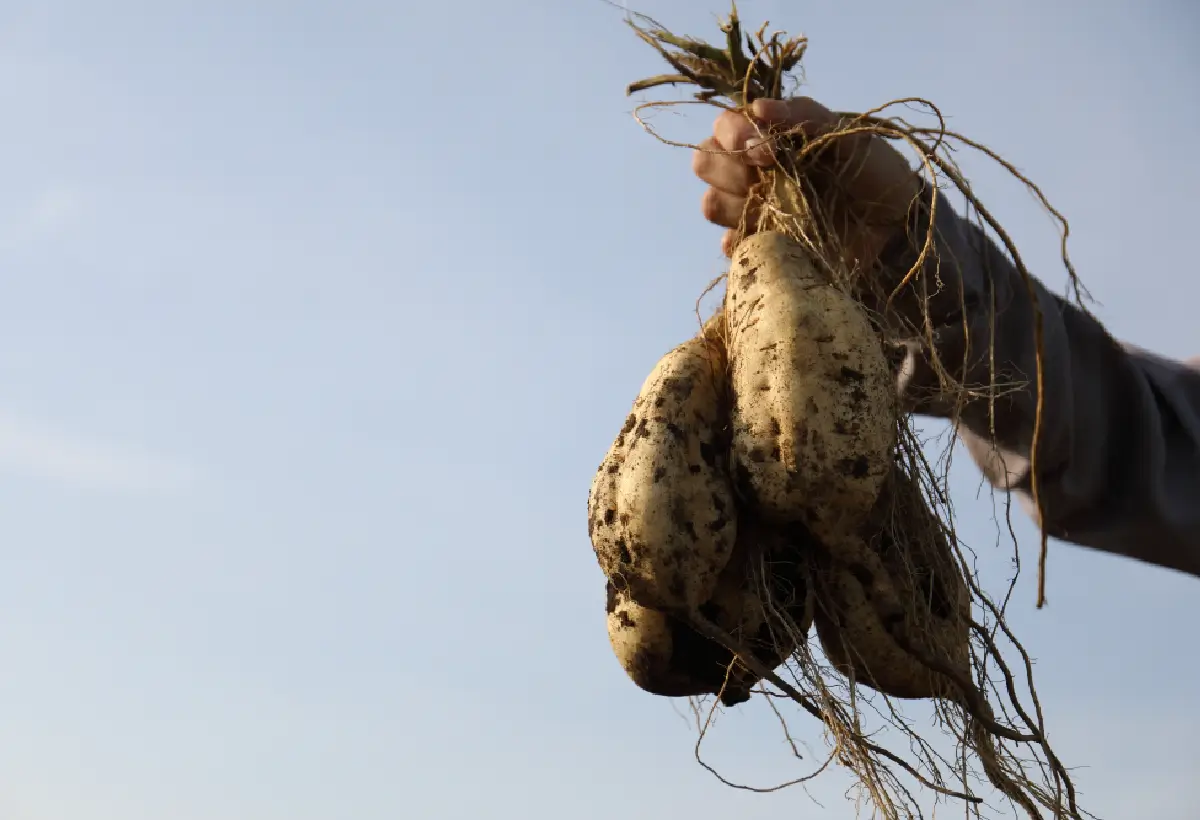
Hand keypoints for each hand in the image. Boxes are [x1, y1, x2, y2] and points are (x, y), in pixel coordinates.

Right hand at [692, 97, 921, 262]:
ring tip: (770, 207)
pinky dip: (740, 242)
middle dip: (729, 169)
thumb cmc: (870, 170)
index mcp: (765, 138)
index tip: (769, 151)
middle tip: (765, 178)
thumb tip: (758, 107)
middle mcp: (750, 171)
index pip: (722, 127)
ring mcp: (752, 210)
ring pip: (711, 203)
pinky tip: (770, 238)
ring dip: (734, 203)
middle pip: (704, 162)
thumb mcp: (845, 133)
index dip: (734, 136)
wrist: (894, 224)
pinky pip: (730, 245)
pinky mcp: (761, 245)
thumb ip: (804, 115)